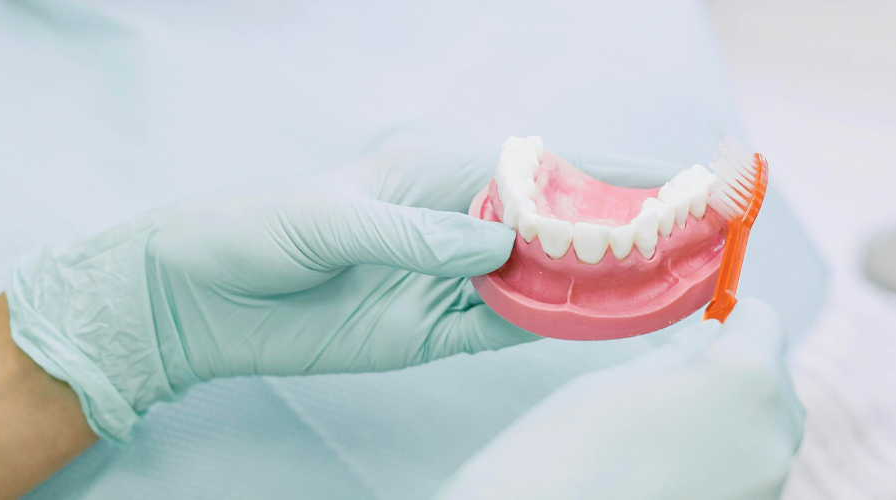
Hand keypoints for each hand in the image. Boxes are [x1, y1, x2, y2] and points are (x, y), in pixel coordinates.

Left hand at [11, 151, 658, 439]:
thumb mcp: (327, 221)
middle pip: (560, 225)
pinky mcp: (434, 333)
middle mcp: (456, 222)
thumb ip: (413, 236)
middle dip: (627, 231)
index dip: (614, 169)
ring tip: (670, 289)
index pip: (543, 165)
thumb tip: (493, 249)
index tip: (683, 174)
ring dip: (601, 286)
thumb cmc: (254, 232)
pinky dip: (551, 330)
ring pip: (546, 281)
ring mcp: (450, 280)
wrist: (198, 299)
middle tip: (698, 241)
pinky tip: (598, 329)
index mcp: (438, 170)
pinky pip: (508, 330)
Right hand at [434, 299, 805, 499]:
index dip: (731, 319)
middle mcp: (770, 435)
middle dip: (735, 374)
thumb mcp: (615, 381)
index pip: (763, 322)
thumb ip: (677, 357)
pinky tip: (670, 470)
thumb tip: (706, 341)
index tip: (705, 327)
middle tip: (678, 383)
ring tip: (667, 434)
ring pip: (765, 433)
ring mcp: (767, 485)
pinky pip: (749, 474)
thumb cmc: (561, 453)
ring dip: (731, 423)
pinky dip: (723, 465)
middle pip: (773, 381)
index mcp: (743, 378)